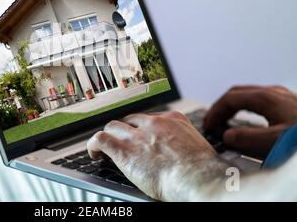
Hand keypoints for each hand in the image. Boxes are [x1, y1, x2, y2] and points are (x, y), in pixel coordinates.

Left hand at [87, 111, 227, 200]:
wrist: (197, 178)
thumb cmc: (203, 171)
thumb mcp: (199, 147)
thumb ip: (186, 144)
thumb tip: (184, 152)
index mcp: (173, 120)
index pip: (150, 118)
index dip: (142, 129)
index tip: (140, 136)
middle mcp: (153, 123)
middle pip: (130, 120)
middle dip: (126, 131)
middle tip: (123, 143)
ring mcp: (137, 135)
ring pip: (113, 126)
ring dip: (109, 136)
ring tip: (104, 148)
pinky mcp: (124, 149)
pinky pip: (100, 139)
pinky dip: (93, 144)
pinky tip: (94, 154)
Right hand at [204, 85, 296, 158]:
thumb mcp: (274, 141)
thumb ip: (247, 138)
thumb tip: (227, 135)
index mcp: (265, 98)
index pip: (230, 98)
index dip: (215, 111)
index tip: (208, 124)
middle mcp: (273, 93)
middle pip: (238, 92)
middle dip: (222, 106)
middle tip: (213, 121)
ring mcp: (283, 96)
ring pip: (250, 94)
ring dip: (234, 105)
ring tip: (228, 120)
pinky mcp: (291, 102)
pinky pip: (260, 99)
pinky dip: (247, 107)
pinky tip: (251, 119)